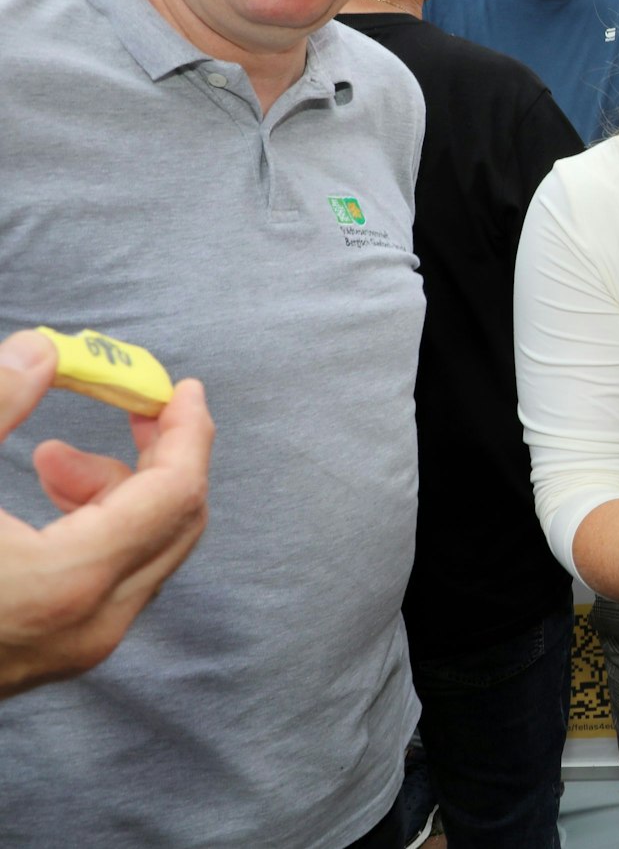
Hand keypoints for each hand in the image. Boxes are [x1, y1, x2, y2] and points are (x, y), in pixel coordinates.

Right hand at [0, 330, 211, 698]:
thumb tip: (42, 351)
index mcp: (67, 583)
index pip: (175, 493)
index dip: (187, 431)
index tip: (182, 388)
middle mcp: (90, 627)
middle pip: (174, 523)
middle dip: (159, 454)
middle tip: (128, 404)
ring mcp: (75, 650)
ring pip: (144, 554)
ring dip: (115, 490)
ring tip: (49, 456)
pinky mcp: (53, 656)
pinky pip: (111, 580)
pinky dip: (98, 528)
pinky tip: (47, 497)